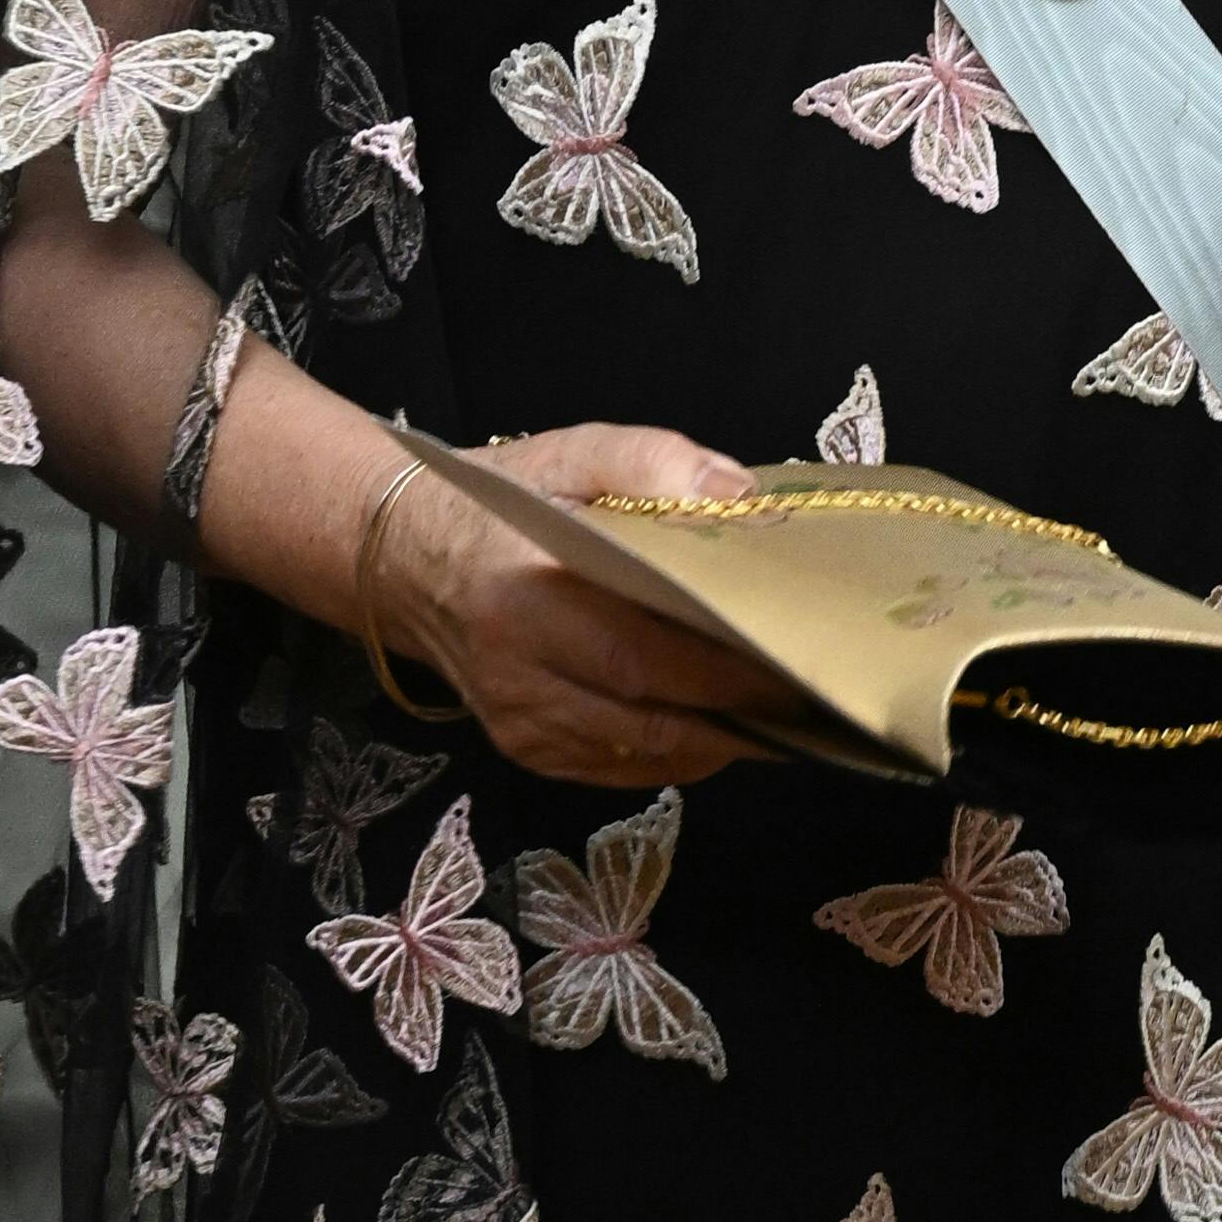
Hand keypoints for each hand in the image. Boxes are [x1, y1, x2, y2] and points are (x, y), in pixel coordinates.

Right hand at [402, 428, 831, 791]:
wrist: (406, 559)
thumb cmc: (501, 502)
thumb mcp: (569, 453)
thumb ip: (649, 460)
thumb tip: (735, 494)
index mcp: (526, 596)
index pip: (642, 654)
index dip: (724, 673)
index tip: (797, 665)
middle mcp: (519, 673)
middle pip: (650, 719)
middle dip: (739, 717)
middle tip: (815, 701)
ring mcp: (519, 722)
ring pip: (639, 754)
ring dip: (717, 743)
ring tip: (784, 717)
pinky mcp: (524, 748)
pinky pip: (616, 767)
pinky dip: (674, 752)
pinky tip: (718, 727)